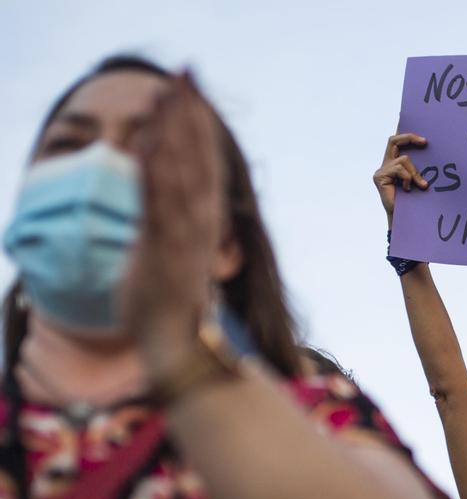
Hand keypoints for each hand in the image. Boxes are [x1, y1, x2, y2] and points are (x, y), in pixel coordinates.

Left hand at [126, 72, 224, 372]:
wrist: (181, 346)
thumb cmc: (174, 303)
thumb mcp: (175, 253)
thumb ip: (177, 224)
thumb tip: (174, 204)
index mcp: (204, 220)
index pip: (205, 163)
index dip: (200, 125)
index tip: (193, 91)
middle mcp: (200, 221)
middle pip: (198, 158)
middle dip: (191, 115)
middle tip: (188, 74)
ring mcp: (183, 234)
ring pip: (182, 171)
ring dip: (176, 131)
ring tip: (170, 93)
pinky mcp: (163, 249)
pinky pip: (159, 200)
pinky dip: (156, 169)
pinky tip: (151, 140)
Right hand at [373, 130, 427, 225]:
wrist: (402, 219)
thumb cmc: (413, 201)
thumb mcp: (417, 180)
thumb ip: (418, 167)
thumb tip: (429, 150)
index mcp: (394, 163)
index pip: (397, 142)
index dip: (403, 131)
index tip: (409, 118)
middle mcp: (386, 164)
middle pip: (394, 140)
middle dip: (409, 137)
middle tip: (425, 142)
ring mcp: (382, 170)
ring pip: (403, 159)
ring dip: (414, 172)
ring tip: (420, 185)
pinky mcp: (379, 176)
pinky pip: (399, 169)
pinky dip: (408, 178)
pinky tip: (409, 189)